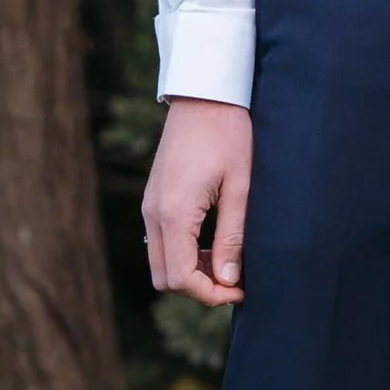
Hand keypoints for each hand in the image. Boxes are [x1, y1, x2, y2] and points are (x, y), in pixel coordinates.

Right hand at [143, 97, 253, 306]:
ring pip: (161, 263)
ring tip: (229, 260)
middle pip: (165, 278)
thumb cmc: (228, 135)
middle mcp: (152, 214)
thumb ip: (232, 237)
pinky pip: (161, 242)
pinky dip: (184, 253)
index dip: (211, 294)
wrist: (204, 95)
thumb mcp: (240, 187)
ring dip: (191, 272)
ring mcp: (149, 206)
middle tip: (235, 279)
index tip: (240, 289)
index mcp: (173, 213)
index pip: (181, 278)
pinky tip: (213, 242)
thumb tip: (228, 280)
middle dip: (199, 288)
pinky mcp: (153, 199)